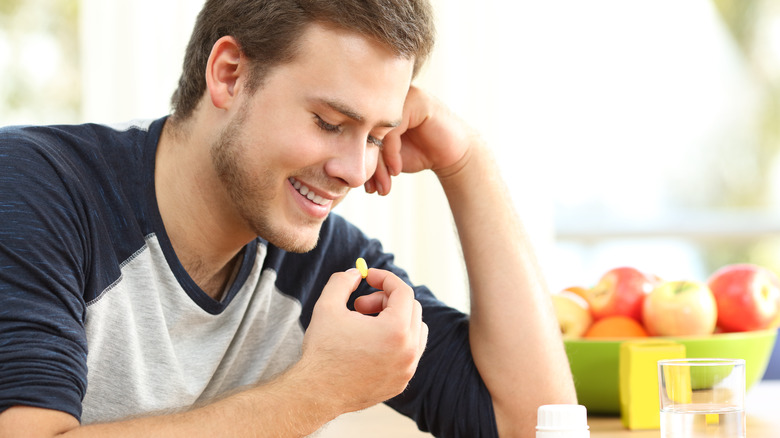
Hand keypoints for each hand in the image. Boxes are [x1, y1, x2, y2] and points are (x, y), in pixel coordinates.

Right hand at [299, 268, 427, 412]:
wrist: (316, 393)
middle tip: (359, 305)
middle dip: (386, 299)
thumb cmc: (322, 350)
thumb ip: (343, 281)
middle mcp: (409, 351)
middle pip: (410, 308)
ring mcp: (407, 369)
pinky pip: (408, 353)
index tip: (368, 277)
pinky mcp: (401, 382)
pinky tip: (368, 344)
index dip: (385, 278)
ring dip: (394, 319)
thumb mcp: (328, 306)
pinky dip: (395, 341)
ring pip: (415, 330)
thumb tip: (356, 273)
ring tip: (365, 324)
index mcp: (396, 330)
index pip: (403, 291)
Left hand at [365, 86, 479, 195]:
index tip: (365, 186)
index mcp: (374, 106)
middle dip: (368, 165)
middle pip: (364, 131)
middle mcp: (385, 96)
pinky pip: (393, 128)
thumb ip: (366, 155)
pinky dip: (391, 153)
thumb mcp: (386, 157)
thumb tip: (336, 170)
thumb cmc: (417, 153)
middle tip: (371, 188)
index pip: (355, 132)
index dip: (358, 162)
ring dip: (379, 163)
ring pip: (377, 130)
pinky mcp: (416, 101)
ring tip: (384, 184)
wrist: (451, 155)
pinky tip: (396, 170)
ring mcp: (401, 96)